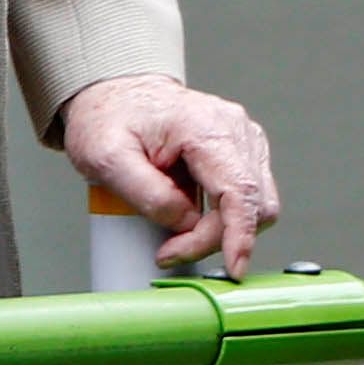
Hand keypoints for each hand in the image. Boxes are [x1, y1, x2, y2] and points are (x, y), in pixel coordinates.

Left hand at [59, 73, 281, 275]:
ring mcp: (244, 138)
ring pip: (257, 204)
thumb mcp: (106, 159)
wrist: (114, 96)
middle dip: (217, 239)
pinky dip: (225, 219)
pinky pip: (248, 197)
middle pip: (253, 203)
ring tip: (177, 234)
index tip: (233, 268)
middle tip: (171, 249)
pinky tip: (191, 217)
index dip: (239, 235)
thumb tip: (185, 223)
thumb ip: (147, 194)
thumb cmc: (107, 120)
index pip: (239, 190)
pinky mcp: (242, 151)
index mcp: (205, 126)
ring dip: (222, 231)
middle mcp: (235, 128)